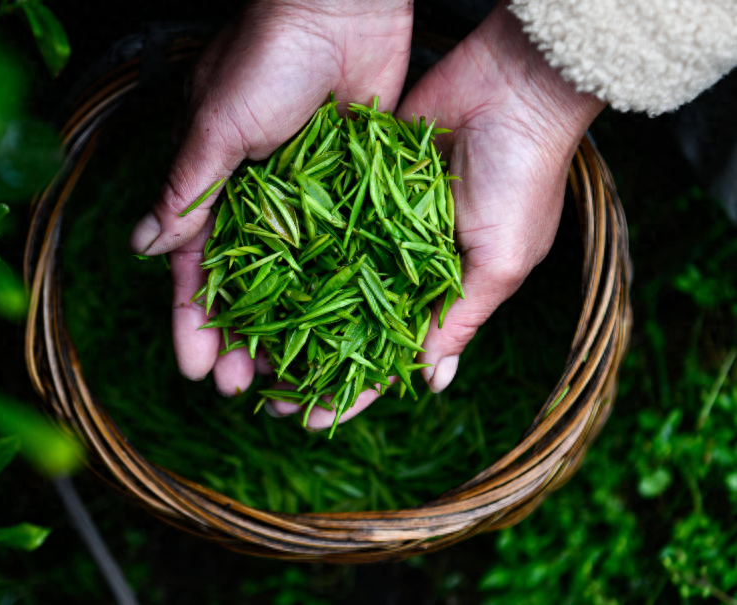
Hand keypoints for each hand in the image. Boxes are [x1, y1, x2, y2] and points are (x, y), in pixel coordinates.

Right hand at [129, 0, 413, 394]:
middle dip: (235, 336)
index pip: (196, 266)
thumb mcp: (218, 125)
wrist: (344, 6)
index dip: (193, 318)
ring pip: (290, 278)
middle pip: (243, 283)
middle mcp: (256, 196)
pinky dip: (332, 289)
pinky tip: (336, 330)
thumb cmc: (271, 56)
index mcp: (214, 180)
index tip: (194, 367)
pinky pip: (337, 250)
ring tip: (284, 377)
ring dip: (283, 326)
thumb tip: (143, 247)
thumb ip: (188, 190)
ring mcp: (304, 197)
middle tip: (237, 387)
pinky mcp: (349, 188)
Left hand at [270, 0, 605, 429]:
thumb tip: (430, 384)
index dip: (351, 389)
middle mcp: (399, 263)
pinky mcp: (353, 183)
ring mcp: (373, 225)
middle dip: (306, 359)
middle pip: (343, 322)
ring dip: (286, 311)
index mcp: (437, 290)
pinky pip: (316, 222)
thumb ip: (458, 319)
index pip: (386, 354)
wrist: (511, 85)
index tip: (311, 421)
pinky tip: (252, 276)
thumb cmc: (522, 178)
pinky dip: (288, 249)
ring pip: (320, 278)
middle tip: (263, 390)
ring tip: (246, 346)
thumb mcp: (499, 260)